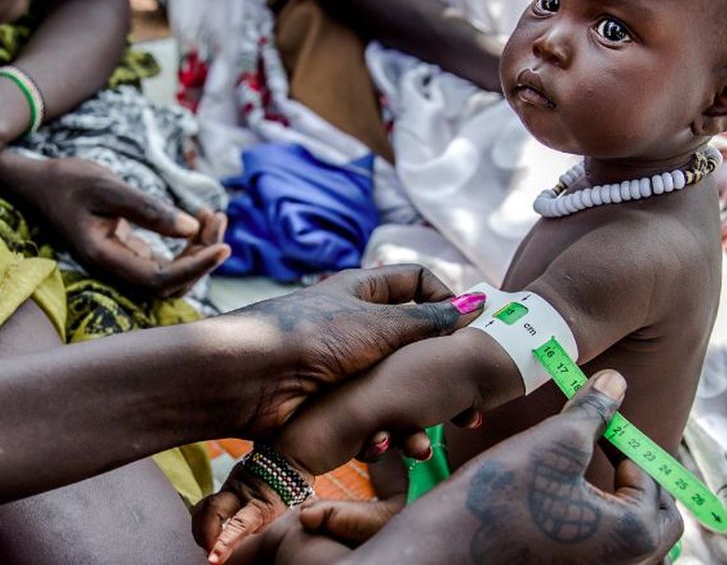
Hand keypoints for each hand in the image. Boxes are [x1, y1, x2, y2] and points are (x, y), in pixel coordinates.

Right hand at [0, 155, 230, 298]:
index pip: (159, 280)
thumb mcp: (107, 187)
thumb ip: (147, 209)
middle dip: (202, 256)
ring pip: (172, 274)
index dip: (195, 269)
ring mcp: (123, 263)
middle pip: (171, 283)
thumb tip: (190, 229)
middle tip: (218, 217)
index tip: (223, 247)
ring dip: (199, 250)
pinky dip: (188, 244)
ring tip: (214, 215)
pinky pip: (167, 261)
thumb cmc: (68, 181)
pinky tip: (200, 218)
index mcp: (104, 258)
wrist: (39, 183)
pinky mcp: (130, 252)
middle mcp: (115, 269)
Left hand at [214, 266, 477, 439]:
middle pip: (413, 342)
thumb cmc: (311, 338)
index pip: (417, 282)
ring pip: (397, 388)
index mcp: (363, 291)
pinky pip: (373, 416)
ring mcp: (346, 366)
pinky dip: (384, 432)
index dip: (445, 299)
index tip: (469, 328)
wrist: (250, 380)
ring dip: (414, 415)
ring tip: (424, 440)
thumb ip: (428, 320)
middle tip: (466, 402)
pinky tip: (388, 444)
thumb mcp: (378, 325)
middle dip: (438, 373)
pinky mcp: (335, 403)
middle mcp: (357, 325)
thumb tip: (476, 305)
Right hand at [348, 371, 682, 564]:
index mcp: (635, 535)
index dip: (627, 442)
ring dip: (619, 509)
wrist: (443, 550)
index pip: (653, 480)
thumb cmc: (498, 500)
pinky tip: (562, 510)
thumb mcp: (552, 443)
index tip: (598, 423)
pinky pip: (601, 557)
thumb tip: (616, 382)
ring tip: (586, 480)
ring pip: (631, 543)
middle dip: (634, 480)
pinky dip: (596, 532)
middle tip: (603, 451)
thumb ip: (592, 412)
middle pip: (655, 520)